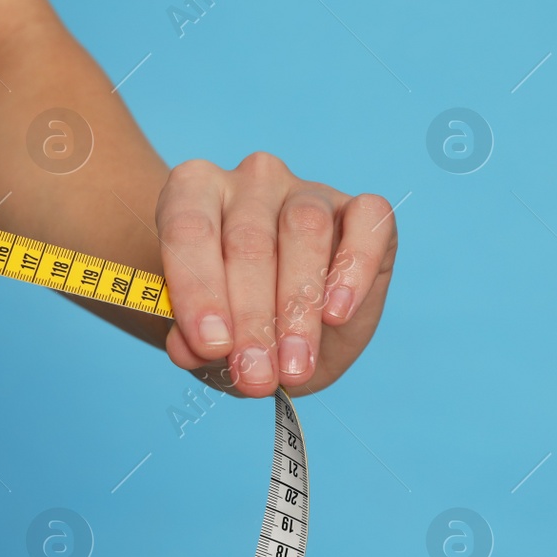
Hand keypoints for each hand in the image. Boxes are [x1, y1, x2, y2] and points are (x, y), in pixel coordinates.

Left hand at [155, 152, 395, 397]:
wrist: (274, 319)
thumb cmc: (227, 315)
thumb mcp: (204, 336)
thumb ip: (189, 339)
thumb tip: (190, 349)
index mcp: (194, 192)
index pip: (189, 229)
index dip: (198, 290)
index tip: (210, 345)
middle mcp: (249, 181)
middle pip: (249, 241)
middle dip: (252, 319)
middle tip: (255, 375)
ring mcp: (306, 190)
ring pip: (304, 230)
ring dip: (299, 307)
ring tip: (295, 364)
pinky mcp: (360, 209)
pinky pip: (367, 221)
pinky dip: (353, 268)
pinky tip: (338, 313)